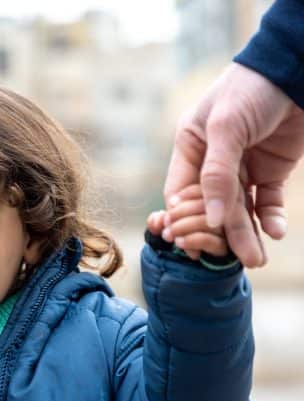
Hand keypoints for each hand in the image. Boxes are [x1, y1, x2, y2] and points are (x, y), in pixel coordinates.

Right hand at [164, 63, 303, 266]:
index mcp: (191, 150)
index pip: (181, 195)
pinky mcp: (271, 171)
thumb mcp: (226, 128)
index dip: (185, 220)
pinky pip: (267, 202)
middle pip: (212, 208)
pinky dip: (271, 219)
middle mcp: (213, 164)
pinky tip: (276, 232)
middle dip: (222, 234)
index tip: (192, 246)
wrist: (296, 67)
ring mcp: (243, 168)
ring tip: (256, 259)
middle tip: (233, 259)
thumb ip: (217, 174)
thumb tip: (212, 218)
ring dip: (248, 234)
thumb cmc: (251, 89)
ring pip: (240, 210)